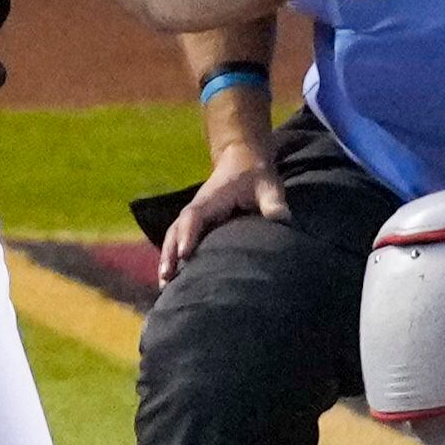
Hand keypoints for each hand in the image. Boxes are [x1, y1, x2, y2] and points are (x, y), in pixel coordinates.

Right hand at [159, 151, 280, 280]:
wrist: (242, 158)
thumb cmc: (255, 174)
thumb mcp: (268, 184)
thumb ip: (273, 202)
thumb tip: (281, 218)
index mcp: (211, 199)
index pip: (194, 217)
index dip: (188, 234)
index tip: (184, 254)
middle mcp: (196, 209)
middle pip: (176, 231)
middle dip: (169, 254)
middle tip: (165, 278)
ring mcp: (194, 217)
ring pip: (173, 238)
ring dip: (167, 259)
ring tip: (163, 285)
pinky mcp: (196, 225)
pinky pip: (178, 241)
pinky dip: (172, 258)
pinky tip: (170, 280)